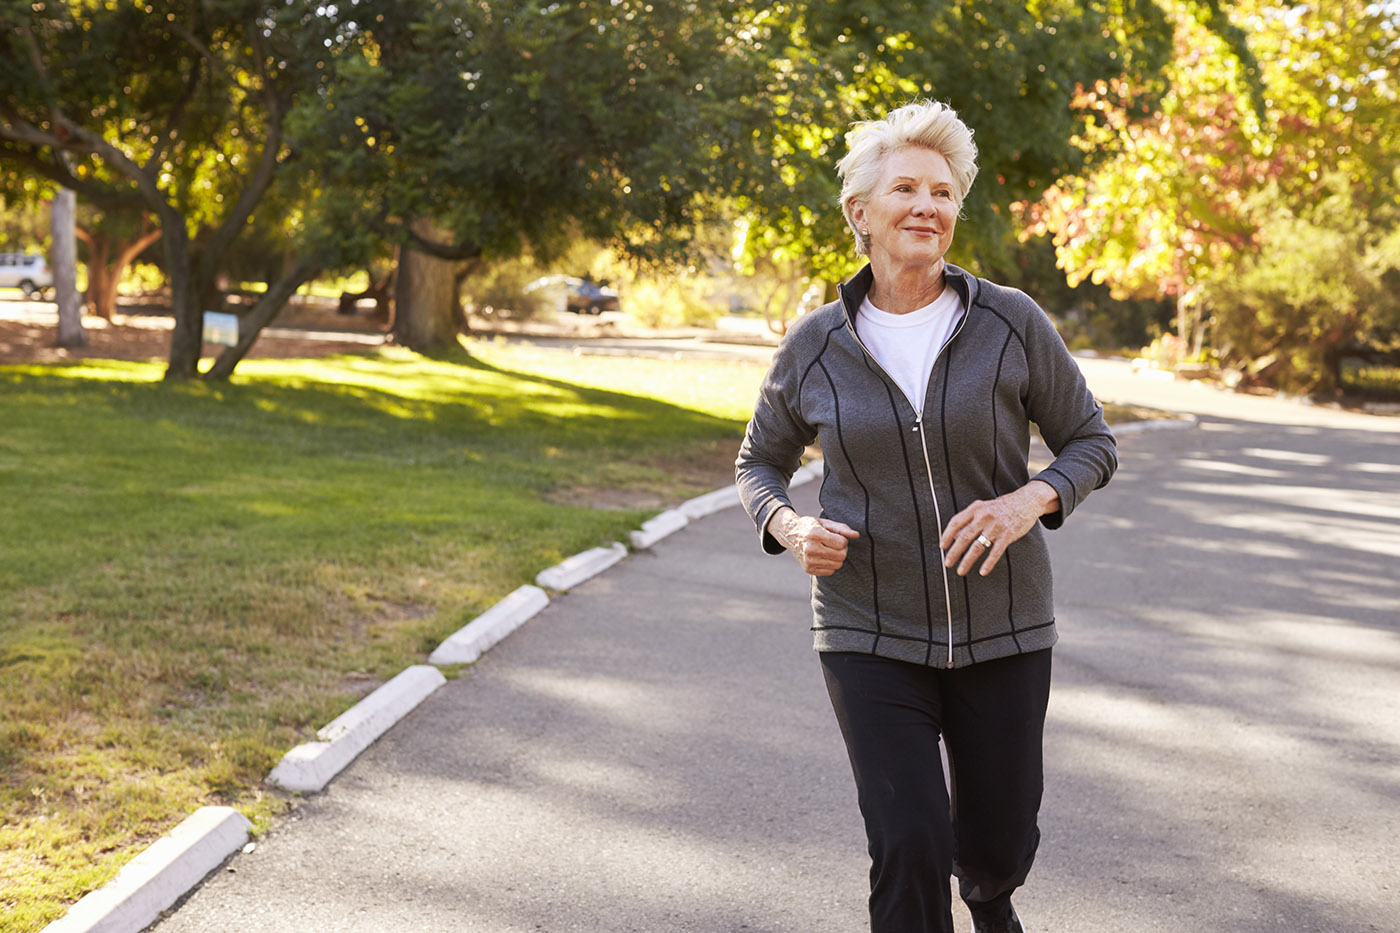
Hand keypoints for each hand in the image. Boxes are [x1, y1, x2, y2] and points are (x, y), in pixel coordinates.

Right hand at [769, 507, 859, 576]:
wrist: (790, 535)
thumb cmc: (811, 527)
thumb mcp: (825, 523)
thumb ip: (842, 529)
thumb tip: (856, 535)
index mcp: (815, 534)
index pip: (841, 543)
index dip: (843, 540)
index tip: (836, 537)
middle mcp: (810, 549)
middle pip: (841, 555)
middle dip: (842, 549)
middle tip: (835, 544)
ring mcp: (808, 561)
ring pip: (838, 565)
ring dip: (837, 557)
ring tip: (830, 550)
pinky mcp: (808, 569)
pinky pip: (831, 571)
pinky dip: (831, 564)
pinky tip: (823, 556)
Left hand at [939, 481, 1059, 576]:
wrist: (1025, 502)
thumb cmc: (1001, 507)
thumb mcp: (983, 508)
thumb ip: (969, 520)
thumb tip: (954, 536)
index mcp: (976, 509)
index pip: (956, 522)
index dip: (947, 535)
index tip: (942, 547)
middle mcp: (984, 517)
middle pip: (964, 537)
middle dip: (954, 552)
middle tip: (947, 563)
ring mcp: (996, 526)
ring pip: (977, 547)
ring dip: (967, 561)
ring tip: (960, 571)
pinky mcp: (1007, 535)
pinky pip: (995, 552)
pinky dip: (988, 563)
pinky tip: (982, 572)